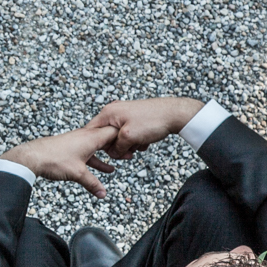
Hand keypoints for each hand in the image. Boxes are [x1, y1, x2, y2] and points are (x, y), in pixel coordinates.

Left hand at [1, 125, 119, 197]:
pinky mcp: (69, 148)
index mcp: (90, 137)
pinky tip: (103, 169)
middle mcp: (84, 136)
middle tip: (130, 154)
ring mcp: (76, 142)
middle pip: (106, 138)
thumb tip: (103, 194)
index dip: (125, 137)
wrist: (31, 157)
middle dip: (118, 146)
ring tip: (120, 161)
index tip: (134, 145)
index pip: (113, 131)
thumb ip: (92, 183)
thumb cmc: (53, 159)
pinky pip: (88, 152)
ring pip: (97, 146)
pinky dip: (95, 160)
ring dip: (107, 154)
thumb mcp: (77, 174)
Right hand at [88, 97, 204, 159]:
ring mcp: (124, 114)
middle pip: (105, 136)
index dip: (96, 145)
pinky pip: (128, 133)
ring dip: (128, 144)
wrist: (174, 113)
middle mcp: (114, 112)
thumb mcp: (129, 137)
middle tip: (129, 152)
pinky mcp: (134, 118)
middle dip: (117, 147)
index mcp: (108, 113)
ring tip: (139, 145)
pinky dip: (135, 140)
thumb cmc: (153, 120)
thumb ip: (117, 147)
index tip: (107, 153)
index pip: (91, 132)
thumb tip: (113, 154)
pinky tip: (144, 141)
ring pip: (118, 136)